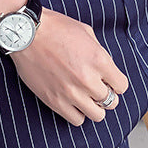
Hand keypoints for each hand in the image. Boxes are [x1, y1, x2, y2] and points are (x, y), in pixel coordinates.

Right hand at [9, 6, 129, 125]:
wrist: (26, 33)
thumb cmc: (54, 27)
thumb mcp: (85, 31)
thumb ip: (99, 52)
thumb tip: (106, 67)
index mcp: (98, 59)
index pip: (121, 86)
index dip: (116, 83)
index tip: (110, 81)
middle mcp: (88, 79)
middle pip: (111, 102)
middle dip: (106, 94)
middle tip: (97, 87)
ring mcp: (71, 93)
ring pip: (97, 115)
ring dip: (94, 106)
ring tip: (86, 96)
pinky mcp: (55, 102)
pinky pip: (77, 120)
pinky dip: (78, 113)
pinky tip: (73, 101)